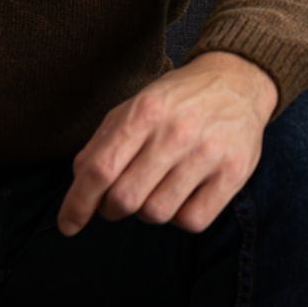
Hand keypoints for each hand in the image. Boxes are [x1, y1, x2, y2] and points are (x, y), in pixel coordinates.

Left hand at [58, 52, 278, 235]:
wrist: (239, 82)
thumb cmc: (177, 101)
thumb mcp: (134, 107)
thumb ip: (102, 143)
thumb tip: (79, 186)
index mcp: (145, 111)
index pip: (100, 169)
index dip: (78, 203)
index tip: (68, 225)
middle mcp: (177, 131)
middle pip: (125, 198)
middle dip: (112, 209)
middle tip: (118, 201)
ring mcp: (208, 153)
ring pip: (157, 214)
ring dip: (147, 212)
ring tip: (156, 191)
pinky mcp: (234, 172)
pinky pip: (192, 221)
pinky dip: (179, 217)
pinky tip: (182, 197)